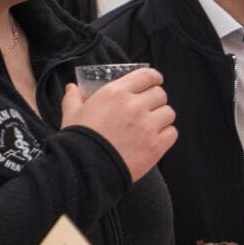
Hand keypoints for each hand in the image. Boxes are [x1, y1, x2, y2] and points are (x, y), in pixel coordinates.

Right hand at [61, 70, 176, 181]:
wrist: (85, 168)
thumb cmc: (78, 140)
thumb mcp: (71, 114)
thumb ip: (73, 98)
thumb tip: (73, 87)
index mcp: (115, 93)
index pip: (147, 75)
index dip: (154, 78)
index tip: (154, 81)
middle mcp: (134, 106)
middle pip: (160, 94)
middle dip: (155, 100)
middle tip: (148, 108)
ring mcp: (147, 126)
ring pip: (169, 113)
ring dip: (162, 117)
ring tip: (150, 125)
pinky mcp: (156, 145)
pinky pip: (172, 132)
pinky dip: (166, 134)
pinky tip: (154, 138)